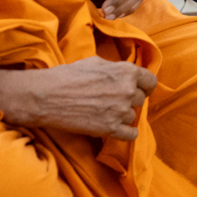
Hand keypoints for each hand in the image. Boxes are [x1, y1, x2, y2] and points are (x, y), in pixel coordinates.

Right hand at [4, 57, 157, 140]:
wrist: (45, 96)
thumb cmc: (68, 76)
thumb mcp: (96, 62)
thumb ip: (116, 68)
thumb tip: (125, 74)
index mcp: (127, 71)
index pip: (151, 82)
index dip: (144, 87)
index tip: (139, 90)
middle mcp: (128, 90)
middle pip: (140, 99)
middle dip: (129, 100)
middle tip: (112, 102)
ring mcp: (121, 110)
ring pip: (133, 116)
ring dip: (122, 116)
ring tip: (104, 113)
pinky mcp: (111, 129)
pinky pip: (131, 135)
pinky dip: (126, 133)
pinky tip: (116, 129)